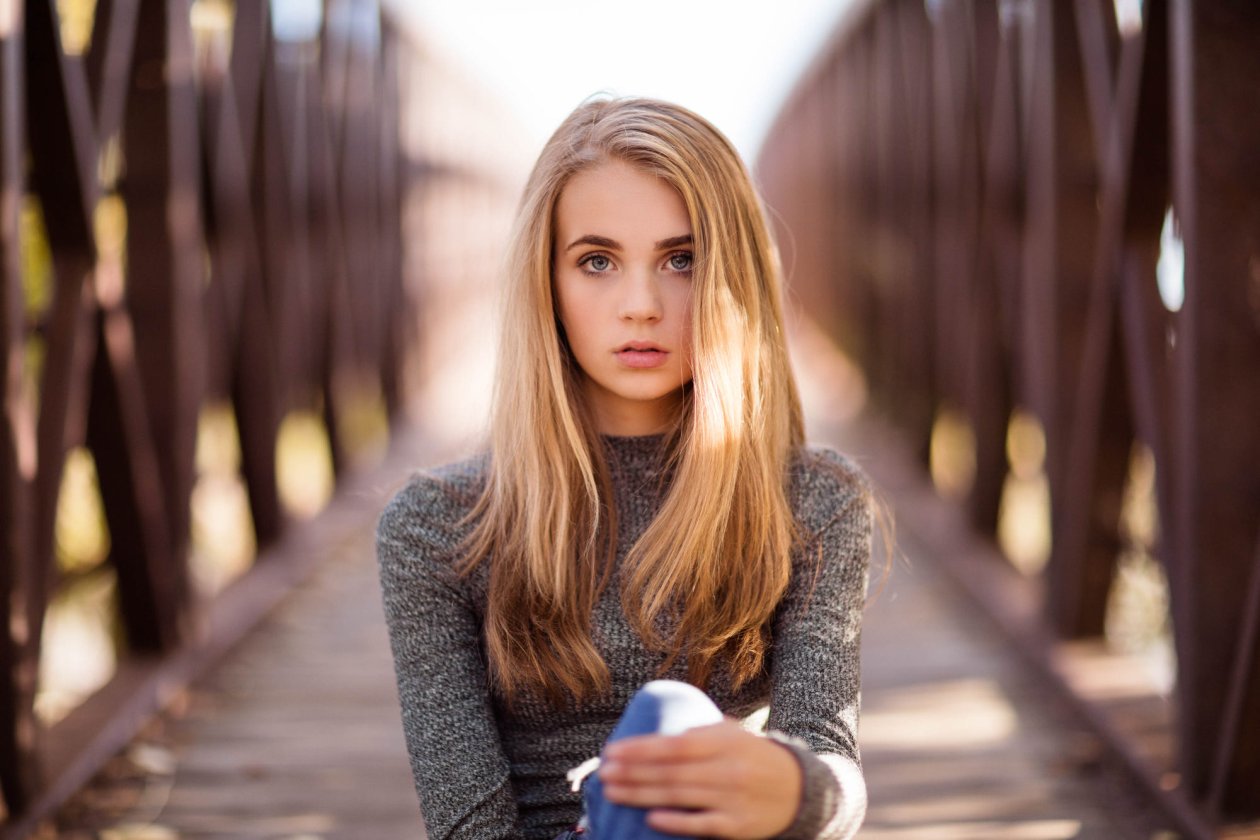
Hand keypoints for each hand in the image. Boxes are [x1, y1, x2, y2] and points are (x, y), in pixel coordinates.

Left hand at [597, 719, 802, 838]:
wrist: (801, 791)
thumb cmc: (755, 758)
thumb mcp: (734, 734)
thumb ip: (700, 731)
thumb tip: (659, 731)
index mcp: (724, 742)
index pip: (674, 745)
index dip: (640, 748)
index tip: (612, 750)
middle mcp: (727, 769)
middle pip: (671, 772)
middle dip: (632, 772)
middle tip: (603, 773)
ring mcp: (732, 799)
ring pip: (679, 797)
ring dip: (641, 795)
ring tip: (613, 791)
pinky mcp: (737, 826)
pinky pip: (701, 824)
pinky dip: (676, 821)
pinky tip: (651, 818)